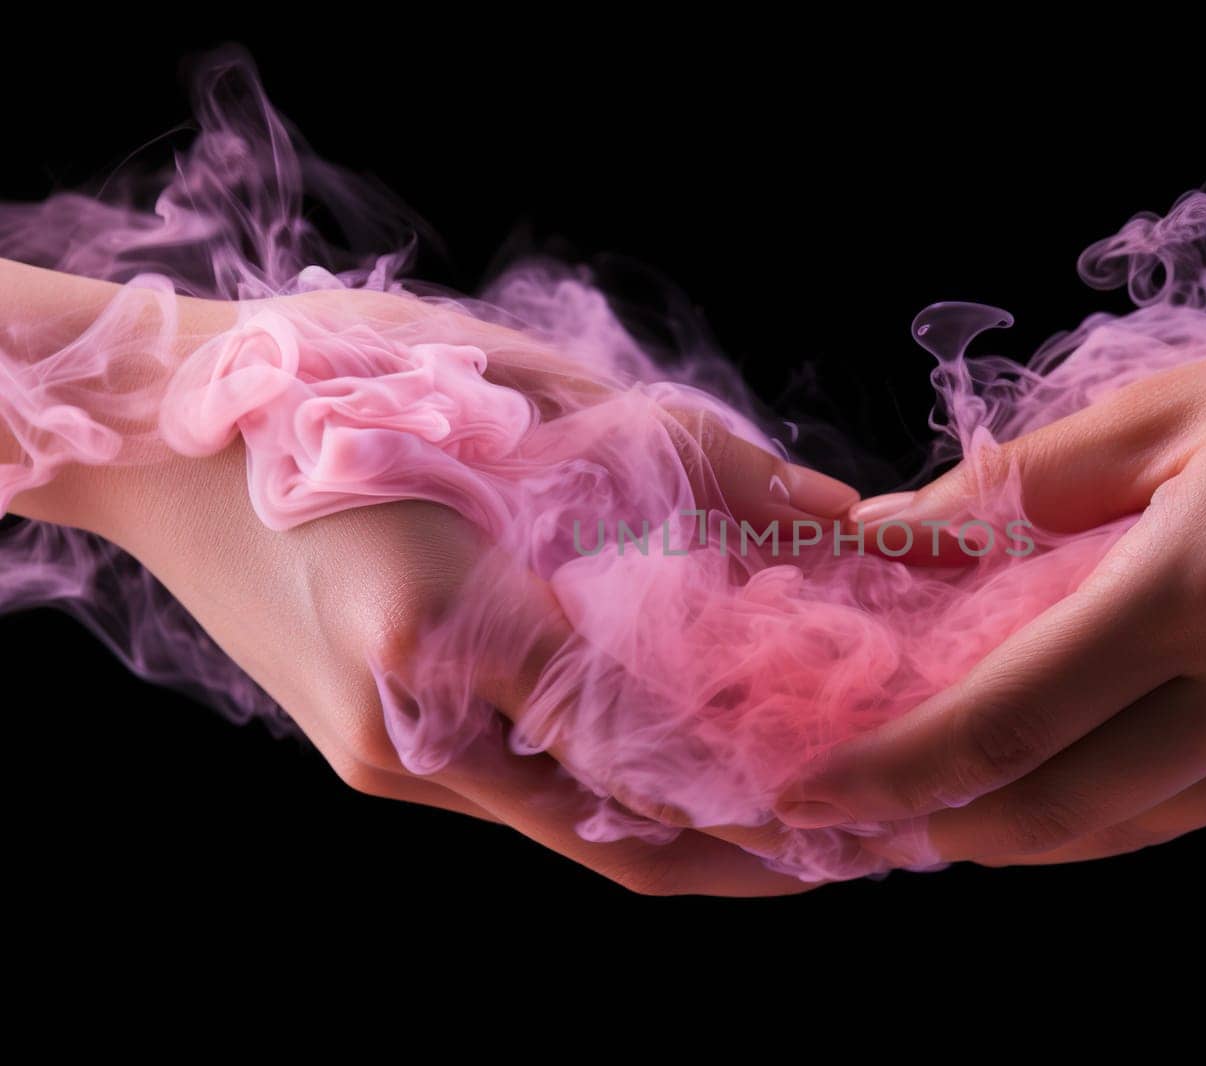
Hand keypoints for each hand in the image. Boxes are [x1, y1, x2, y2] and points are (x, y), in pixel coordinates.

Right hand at [11, 280, 858, 894]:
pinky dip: (603, 786)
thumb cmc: (329, 383)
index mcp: (444, 628)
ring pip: (565, 821)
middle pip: (609, 829)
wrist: (157, 438)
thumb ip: (679, 458)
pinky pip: (516, 792)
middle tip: (841, 834)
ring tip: (781, 798)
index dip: (755, 786)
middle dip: (735, 843)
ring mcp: (382, 755)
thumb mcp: (512, 387)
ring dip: (673, 821)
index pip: (642, 746)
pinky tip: (669, 755)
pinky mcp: (371, 750)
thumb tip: (831, 507)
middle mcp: (407, 728)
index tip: (851, 801)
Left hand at [776, 297, 1205, 865]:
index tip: (821, 790)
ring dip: (1038, 828)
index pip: (1006, 717)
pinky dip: (1133, 800)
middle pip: (1064, 804)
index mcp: (1199, 583)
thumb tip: (894, 533)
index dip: (900, 768)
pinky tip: (1087, 770)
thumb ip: (1018, 486)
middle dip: (952, 826)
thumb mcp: (1169, 411)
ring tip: (964, 808)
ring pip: (1142, 822)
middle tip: (878, 818)